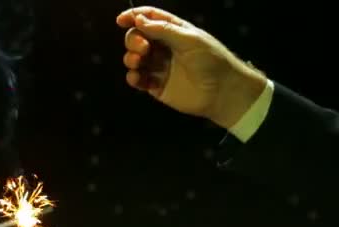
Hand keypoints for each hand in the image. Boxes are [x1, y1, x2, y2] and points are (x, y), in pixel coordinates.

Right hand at [117, 6, 266, 127]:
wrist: (223, 92)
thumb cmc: (212, 61)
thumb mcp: (190, 39)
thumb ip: (163, 30)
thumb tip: (139, 20)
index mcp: (174, 32)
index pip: (150, 19)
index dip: (134, 16)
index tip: (121, 20)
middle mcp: (164, 48)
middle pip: (138, 38)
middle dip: (134, 40)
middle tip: (143, 48)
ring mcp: (159, 67)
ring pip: (134, 58)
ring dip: (130, 58)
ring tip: (137, 62)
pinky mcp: (156, 86)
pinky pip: (138, 79)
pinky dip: (133, 77)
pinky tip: (136, 77)